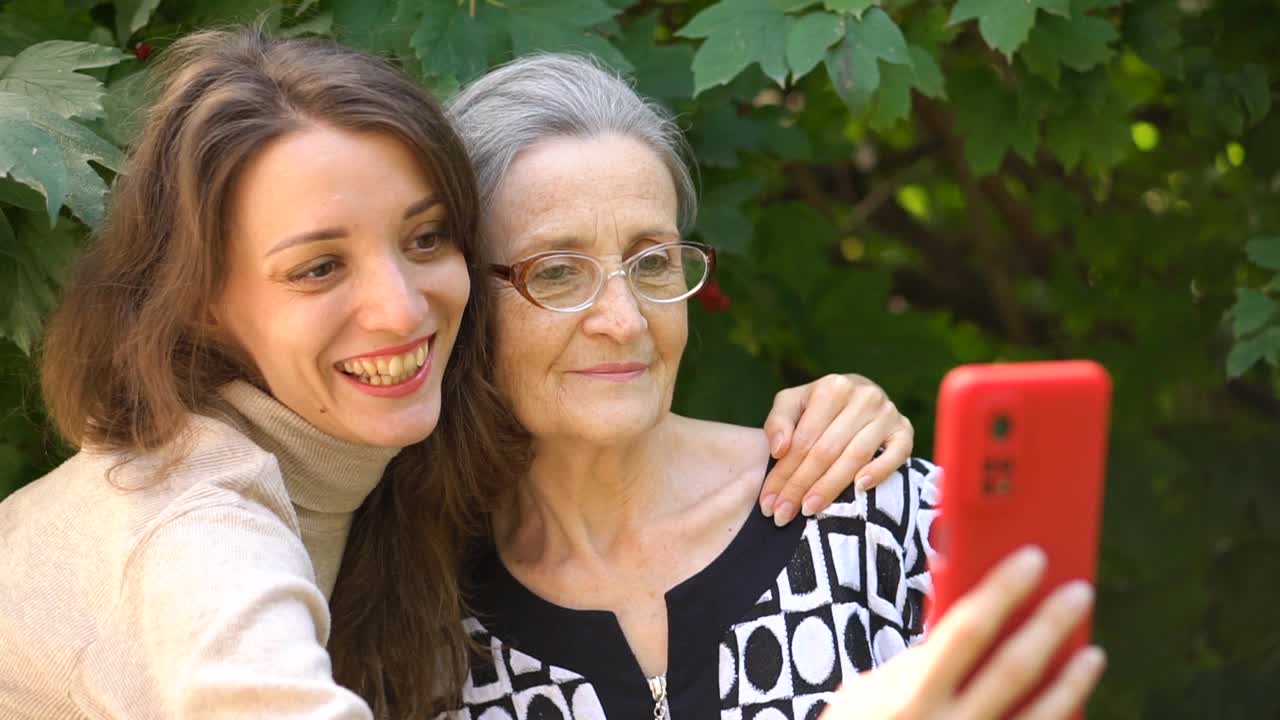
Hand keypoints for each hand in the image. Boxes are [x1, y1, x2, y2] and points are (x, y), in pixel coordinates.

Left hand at [760, 373, 913, 524]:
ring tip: (809, 509)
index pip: (804, 439)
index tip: (768, 502)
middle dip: (801, 486)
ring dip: (830, 487)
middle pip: (827, 451)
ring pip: (855, 457)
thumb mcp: (792, 403)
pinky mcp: (906, 430)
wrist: (857, 394)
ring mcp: (888, 413)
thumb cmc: (819, 405)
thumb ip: (778, 421)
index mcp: (832, 387)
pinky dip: (879, 472)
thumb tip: (780, 449)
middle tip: (783, 514)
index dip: (783, 473)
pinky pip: (896, 455)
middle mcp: (863, 397)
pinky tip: (859, 489)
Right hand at [821, 547, 1105, 719]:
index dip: (1003, 590)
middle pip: (1013, 668)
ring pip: (1040, 716)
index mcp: (909, 695)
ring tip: (1092, 652)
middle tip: (1079, 591)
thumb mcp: (867, 694)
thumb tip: (974, 620)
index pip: (966, 629)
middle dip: (1050, 625)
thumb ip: (916, 662)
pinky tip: (1071, 704)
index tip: (1034, 556)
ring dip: (1071, 682)